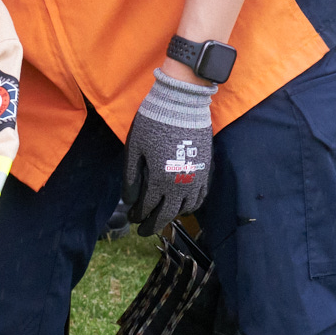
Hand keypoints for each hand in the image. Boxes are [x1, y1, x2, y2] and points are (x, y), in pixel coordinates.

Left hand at [123, 68, 217, 234]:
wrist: (182, 104)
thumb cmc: (153, 123)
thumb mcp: (134, 148)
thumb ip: (131, 177)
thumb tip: (129, 200)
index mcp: (159, 180)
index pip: (147, 208)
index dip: (138, 216)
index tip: (132, 217)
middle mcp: (180, 185)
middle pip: (167, 215)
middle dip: (153, 225)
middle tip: (143, 230)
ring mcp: (196, 179)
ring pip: (186, 209)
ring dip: (172, 216)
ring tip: (162, 217)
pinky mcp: (206, 171)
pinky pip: (201, 197)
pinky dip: (191, 206)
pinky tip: (183, 205)